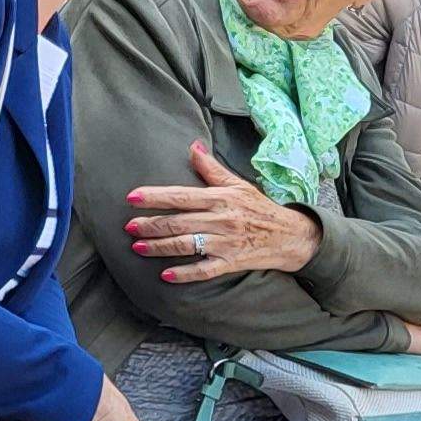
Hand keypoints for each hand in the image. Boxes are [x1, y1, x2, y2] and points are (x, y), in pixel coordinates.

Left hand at [125, 142, 322, 282]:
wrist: (292, 236)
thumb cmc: (259, 208)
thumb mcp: (238, 184)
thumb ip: (211, 168)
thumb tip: (192, 146)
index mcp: (220, 198)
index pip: (181, 196)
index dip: (155, 197)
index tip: (132, 197)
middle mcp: (221, 220)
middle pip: (179, 222)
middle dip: (151, 225)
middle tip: (128, 227)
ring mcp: (226, 243)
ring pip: (187, 245)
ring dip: (160, 247)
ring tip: (137, 247)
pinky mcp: (232, 263)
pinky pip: (205, 270)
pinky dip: (185, 274)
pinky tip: (165, 275)